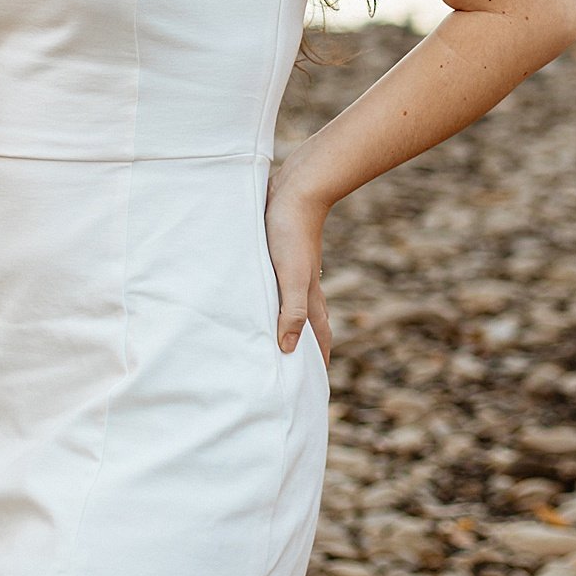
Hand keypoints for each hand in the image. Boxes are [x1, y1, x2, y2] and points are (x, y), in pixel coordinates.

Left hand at [264, 176, 332, 365]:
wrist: (297, 190)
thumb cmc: (292, 234)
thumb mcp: (292, 276)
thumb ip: (292, 311)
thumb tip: (287, 349)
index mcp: (309, 296)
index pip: (317, 336)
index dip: (317, 360)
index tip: (314, 385)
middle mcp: (304, 286)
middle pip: (307, 324)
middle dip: (303, 348)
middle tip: (293, 370)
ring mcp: (292, 270)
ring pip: (291, 305)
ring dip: (286, 324)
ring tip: (272, 340)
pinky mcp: (278, 254)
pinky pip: (276, 286)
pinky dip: (271, 300)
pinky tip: (257, 297)